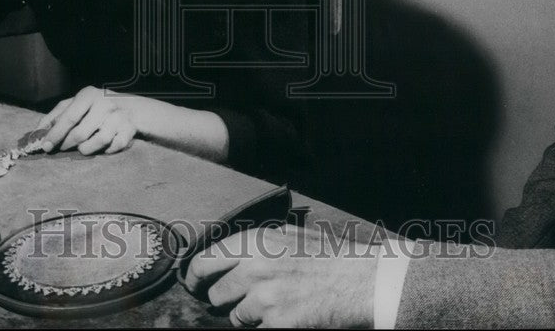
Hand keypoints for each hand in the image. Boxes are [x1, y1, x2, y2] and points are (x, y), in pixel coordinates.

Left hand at [37, 86, 137, 154]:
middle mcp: (105, 104)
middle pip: (80, 133)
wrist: (132, 108)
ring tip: (82, 147)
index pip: (69, 117)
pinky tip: (102, 146)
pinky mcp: (129, 129)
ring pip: (97, 142)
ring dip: (86, 149)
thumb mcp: (77, 103)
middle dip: (67, 144)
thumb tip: (37, 132)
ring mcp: (119, 117)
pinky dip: (105, 151)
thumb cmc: (96, 107)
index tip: (45, 146)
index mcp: (88, 95)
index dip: (55, 134)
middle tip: (62, 147)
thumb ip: (57, 115)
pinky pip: (113, 147)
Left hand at [182, 225, 376, 327]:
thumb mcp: (290, 234)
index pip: (205, 261)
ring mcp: (265, 299)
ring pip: (235, 317)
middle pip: (215, 293)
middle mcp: (255, 268)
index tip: (193, 283)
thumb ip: (258, 242)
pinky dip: (268, 326)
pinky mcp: (278, 324)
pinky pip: (258, 330)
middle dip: (224, 298)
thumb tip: (228, 252)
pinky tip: (287, 315)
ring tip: (273, 304)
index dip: (194, 275)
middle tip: (238, 297)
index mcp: (255, 242)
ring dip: (247, 315)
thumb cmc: (329, 256)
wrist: (361, 280)